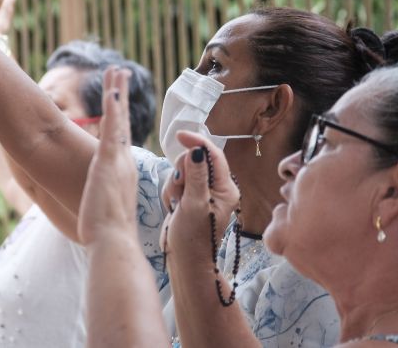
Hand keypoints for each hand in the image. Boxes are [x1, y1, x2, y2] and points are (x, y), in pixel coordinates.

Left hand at [78, 68, 137, 244]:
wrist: (114, 243)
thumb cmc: (107, 235)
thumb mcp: (103, 212)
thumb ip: (100, 203)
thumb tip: (94, 209)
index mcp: (123, 173)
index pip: (122, 138)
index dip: (122, 117)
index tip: (120, 101)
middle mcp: (125, 162)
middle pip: (124, 121)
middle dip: (122, 96)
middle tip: (122, 72)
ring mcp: (118, 159)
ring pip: (119, 117)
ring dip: (118, 92)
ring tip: (117, 69)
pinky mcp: (108, 160)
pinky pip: (113, 126)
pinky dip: (113, 105)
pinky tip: (112, 88)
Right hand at [160, 132, 239, 264]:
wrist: (185, 262)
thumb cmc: (193, 238)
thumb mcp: (194, 204)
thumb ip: (196, 176)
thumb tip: (196, 151)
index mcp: (226, 189)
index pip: (214, 155)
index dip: (197, 143)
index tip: (180, 136)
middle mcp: (217, 188)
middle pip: (196, 160)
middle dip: (183, 171)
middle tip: (180, 190)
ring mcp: (203, 193)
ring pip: (183, 171)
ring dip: (175, 184)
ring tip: (177, 204)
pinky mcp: (189, 199)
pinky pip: (176, 183)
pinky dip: (171, 192)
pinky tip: (173, 207)